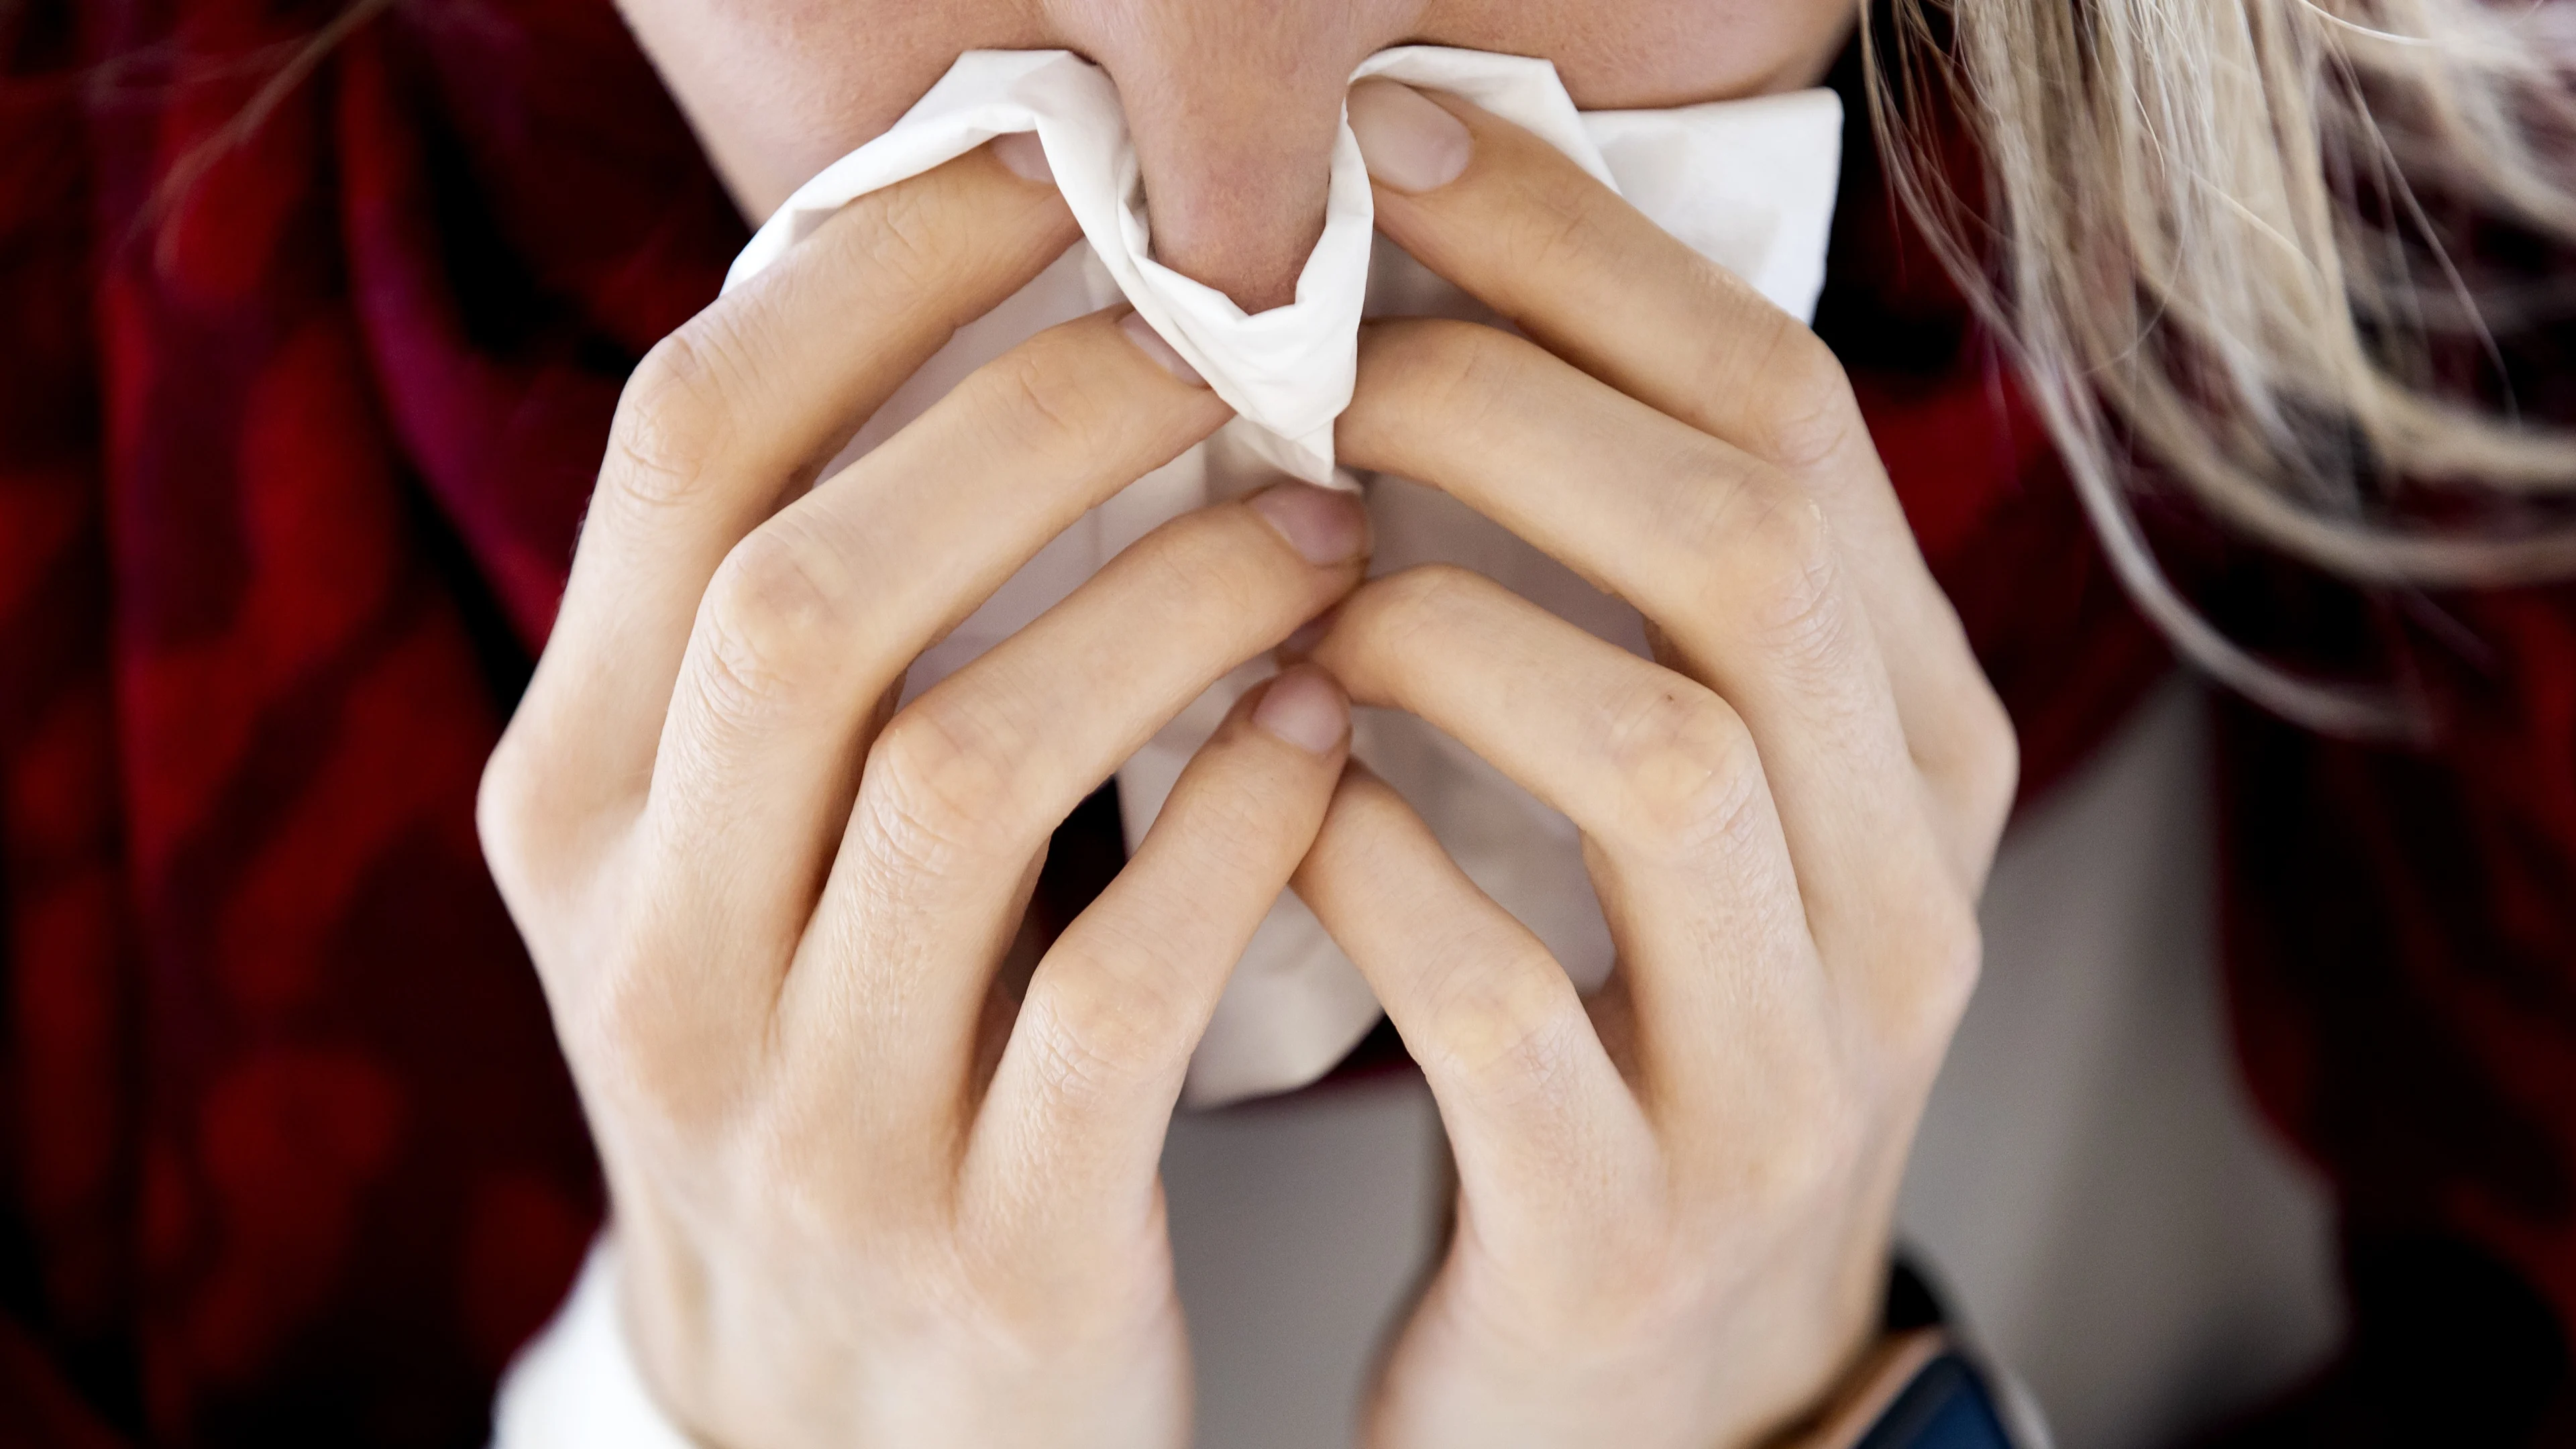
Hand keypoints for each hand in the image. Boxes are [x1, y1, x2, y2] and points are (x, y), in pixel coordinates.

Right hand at [477, 140, 1370, 1448]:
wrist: (847, 1438)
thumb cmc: (844, 1069)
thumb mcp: (746, 862)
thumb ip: (812, 638)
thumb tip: (974, 314)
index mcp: (572, 808)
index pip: (686, 457)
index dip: (877, 276)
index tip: (1056, 167)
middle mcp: (645, 949)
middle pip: (817, 590)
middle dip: (1045, 416)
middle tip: (1242, 338)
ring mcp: (801, 1113)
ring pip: (967, 770)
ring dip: (1170, 607)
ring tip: (1327, 522)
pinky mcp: (983, 1248)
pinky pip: (1114, 990)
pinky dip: (1242, 832)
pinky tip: (1327, 735)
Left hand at [1293, 82, 2019, 1447]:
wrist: (1659, 1405)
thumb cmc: (1627, 1045)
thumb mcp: (1679, 817)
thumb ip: (1623, 605)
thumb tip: (1428, 328)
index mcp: (1917, 756)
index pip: (1788, 425)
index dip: (1588, 262)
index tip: (1401, 153)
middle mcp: (1901, 895)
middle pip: (1743, 552)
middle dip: (1498, 406)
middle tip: (1296, 360)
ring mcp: (1789, 1074)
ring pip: (1660, 760)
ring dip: (1435, 630)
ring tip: (1285, 589)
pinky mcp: (1635, 1226)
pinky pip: (1510, 999)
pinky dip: (1372, 868)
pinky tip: (1285, 803)